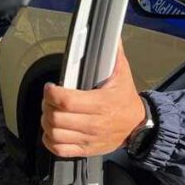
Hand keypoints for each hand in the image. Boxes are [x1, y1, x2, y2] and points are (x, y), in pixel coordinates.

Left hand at [41, 43, 145, 158]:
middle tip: (49, 98)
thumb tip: (110, 35)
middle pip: (56, 118)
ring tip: (50, 112)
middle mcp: (93, 123)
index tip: (51, 87)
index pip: (66, 101)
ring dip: (46, 122)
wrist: (138, 126)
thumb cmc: (126, 99)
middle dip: (47, 105)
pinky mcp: (85, 150)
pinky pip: (59, 149)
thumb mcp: (123, 73)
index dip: (51, 93)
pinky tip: (53, 130)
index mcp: (100, 103)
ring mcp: (88, 139)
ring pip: (54, 134)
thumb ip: (114, 53)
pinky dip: (50, 140)